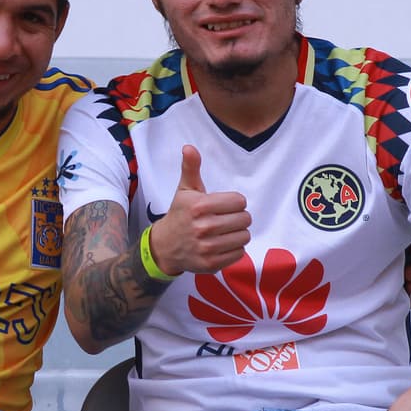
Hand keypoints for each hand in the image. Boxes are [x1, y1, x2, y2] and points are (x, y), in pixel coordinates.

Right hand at [148, 145, 250, 275]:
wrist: (165, 247)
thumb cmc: (180, 215)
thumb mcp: (184, 190)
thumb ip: (191, 168)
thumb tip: (189, 147)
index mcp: (199, 206)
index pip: (239, 201)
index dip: (234, 202)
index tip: (224, 206)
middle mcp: (203, 227)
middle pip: (245, 219)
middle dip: (238, 218)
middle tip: (226, 219)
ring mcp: (208, 247)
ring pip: (245, 236)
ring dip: (238, 233)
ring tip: (225, 232)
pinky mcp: (212, 264)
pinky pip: (239, 253)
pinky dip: (234, 249)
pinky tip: (222, 244)